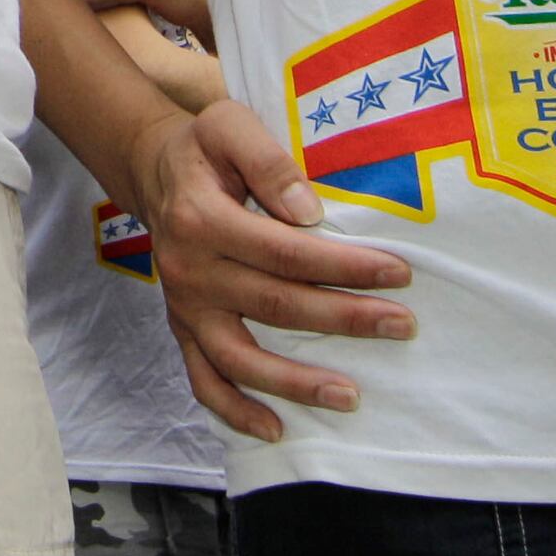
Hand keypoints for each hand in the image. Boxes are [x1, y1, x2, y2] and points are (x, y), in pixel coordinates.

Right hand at [126, 98, 412, 439]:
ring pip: (240, 358)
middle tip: (401, 325)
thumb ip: (268, 161)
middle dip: (344, 319)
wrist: (154, 170)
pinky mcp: (182, 328)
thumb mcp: (229, 126)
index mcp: (201, 218)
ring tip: (351, 395)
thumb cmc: (204, 148)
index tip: (397, 274)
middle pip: (275, 306)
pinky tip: (276, 429)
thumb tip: (309, 212)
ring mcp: (184, 306)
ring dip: (295, 383)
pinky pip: (204, 379)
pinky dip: (235, 410)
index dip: (343, 266)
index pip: (285, 252)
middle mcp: (189, 270)